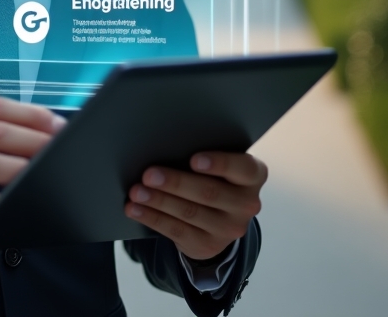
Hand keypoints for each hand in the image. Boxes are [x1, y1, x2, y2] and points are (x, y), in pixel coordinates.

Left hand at [125, 152, 266, 260]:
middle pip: (209, 192)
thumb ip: (203, 154)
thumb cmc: (211, 175)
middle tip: (148, 174)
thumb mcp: (218, 164)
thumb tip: (165, 143)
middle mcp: (246, 205)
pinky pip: (176, 230)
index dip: (220, 164)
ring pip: (189, 212)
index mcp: (252, 177)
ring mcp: (228, 229)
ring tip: (136, 191)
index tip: (194, 159)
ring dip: (158, 201)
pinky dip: (152, 217)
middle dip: (175, 183)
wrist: (217, 217)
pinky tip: (135, 209)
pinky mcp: (207, 245)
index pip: (244, 169)